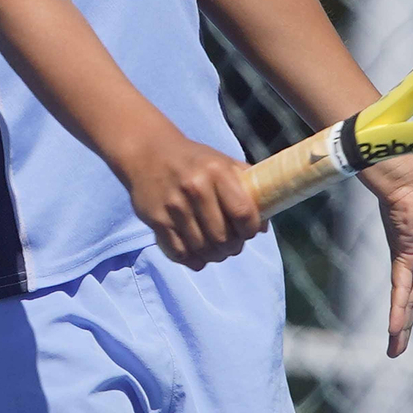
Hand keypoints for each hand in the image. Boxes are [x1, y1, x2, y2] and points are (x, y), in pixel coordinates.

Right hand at [117, 128, 262, 268]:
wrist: (148, 152)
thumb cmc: (194, 161)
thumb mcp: (223, 162)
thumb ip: (247, 188)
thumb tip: (264, 226)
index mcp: (217, 172)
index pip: (243, 213)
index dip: (250, 230)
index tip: (249, 232)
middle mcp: (195, 188)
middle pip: (223, 237)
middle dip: (232, 247)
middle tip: (232, 245)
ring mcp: (174, 205)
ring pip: (202, 249)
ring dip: (213, 256)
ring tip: (216, 251)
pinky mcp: (156, 220)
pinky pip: (179, 252)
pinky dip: (192, 260)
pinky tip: (197, 255)